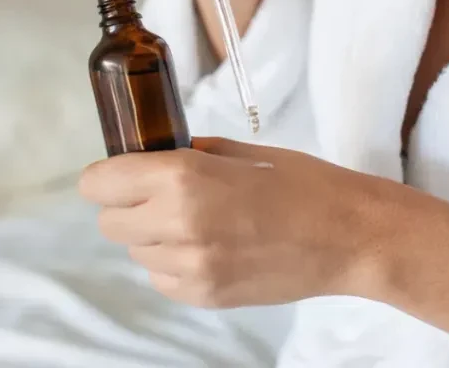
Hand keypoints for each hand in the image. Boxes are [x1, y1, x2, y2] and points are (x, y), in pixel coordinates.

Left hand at [78, 137, 394, 307]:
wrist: (350, 236)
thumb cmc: (304, 183)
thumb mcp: (242, 151)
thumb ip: (189, 154)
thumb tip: (152, 155)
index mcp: (184, 178)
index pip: (99, 184)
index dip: (108, 176)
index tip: (122, 172)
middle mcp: (178, 224)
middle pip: (109, 222)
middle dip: (126, 206)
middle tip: (159, 195)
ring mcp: (191, 267)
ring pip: (135, 252)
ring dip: (152, 236)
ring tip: (196, 222)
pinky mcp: (205, 296)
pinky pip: (161, 278)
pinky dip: (173, 263)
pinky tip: (209, 247)